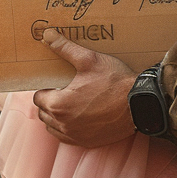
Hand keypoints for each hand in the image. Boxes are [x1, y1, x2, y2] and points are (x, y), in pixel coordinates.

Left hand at [33, 29, 137, 146]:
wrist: (139, 104)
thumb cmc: (114, 81)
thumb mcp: (89, 60)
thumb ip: (65, 48)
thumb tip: (46, 35)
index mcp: (59, 104)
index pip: (38, 98)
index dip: (47, 88)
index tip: (58, 83)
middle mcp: (63, 124)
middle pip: (43, 114)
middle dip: (50, 102)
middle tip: (66, 91)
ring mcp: (75, 136)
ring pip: (53, 128)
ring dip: (57, 117)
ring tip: (73, 104)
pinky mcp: (86, 142)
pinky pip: (67, 138)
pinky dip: (69, 128)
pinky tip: (82, 117)